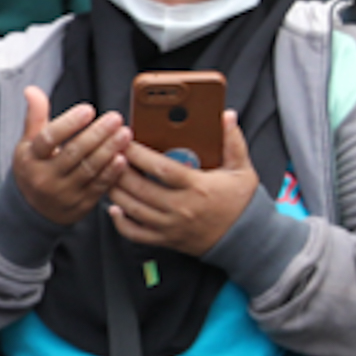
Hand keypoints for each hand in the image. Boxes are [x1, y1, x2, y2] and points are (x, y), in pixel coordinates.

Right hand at [12, 86, 130, 225]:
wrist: (33, 210)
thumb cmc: (33, 168)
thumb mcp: (28, 144)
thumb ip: (35, 116)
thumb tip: (32, 90)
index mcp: (30, 159)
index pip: (49, 139)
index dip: (69, 124)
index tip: (88, 109)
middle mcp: (45, 178)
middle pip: (74, 153)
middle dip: (97, 134)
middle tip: (115, 118)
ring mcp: (63, 194)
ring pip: (89, 169)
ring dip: (109, 150)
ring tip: (124, 133)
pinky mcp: (80, 205)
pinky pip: (98, 187)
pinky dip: (112, 172)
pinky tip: (122, 157)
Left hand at [108, 110, 257, 255]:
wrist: (248, 240)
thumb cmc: (242, 201)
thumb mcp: (242, 169)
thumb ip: (233, 142)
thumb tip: (227, 115)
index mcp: (198, 188)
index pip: (162, 169)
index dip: (139, 154)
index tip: (125, 140)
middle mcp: (181, 208)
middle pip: (140, 189)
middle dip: (119, 169)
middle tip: (108, 152)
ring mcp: (171, 227)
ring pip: (133, 209)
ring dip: (115, 190)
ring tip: (107, 172)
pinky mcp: (166, 240)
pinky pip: (135, 234)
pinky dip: (120, 222)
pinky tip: (113, 206)